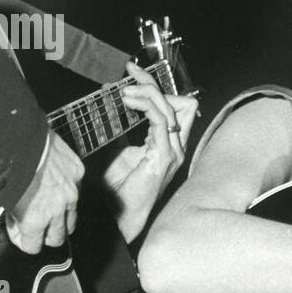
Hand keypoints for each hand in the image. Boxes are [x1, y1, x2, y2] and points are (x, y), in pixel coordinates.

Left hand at [6, 132, 84, 253]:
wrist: (16, 134)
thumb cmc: (3, 164)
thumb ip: (10, 214)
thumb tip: (13, 217)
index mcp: (35, 218)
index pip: (33, 247)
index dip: (22, 239)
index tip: (16, 228)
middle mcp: (58, 209)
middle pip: (57, 239)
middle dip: (43, 234)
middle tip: (32, 220)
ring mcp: (71, 190)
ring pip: (71, 219)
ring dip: (59, 217)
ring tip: (45, 204)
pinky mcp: (77, 172)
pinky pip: (75, 190)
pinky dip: (65, 190)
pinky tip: (52, 181)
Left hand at [102, 61, 199, 242]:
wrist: (122, 220)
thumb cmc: (119, 193)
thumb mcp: (118, 154)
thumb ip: (121, 134)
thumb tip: (111, 111)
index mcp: (168, 145)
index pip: (174, 107)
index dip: (154, 87)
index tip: (133, 73)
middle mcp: (176, 146)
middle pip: (179, 102)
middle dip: (153, 83)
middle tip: (130, 72)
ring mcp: (173, 151)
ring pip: (171, 107)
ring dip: (147, 93)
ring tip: (125, 92)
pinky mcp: (164, 156)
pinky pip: (161, 120)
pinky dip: (145, 106)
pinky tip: (128, 103)